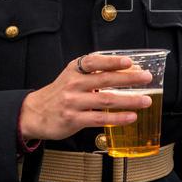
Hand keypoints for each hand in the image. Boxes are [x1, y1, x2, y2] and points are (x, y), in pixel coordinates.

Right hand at [19, 54, 153, 141]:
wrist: (34, 113)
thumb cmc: (59, 94)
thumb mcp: (71, 77)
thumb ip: (94, 73)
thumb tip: (126, 70)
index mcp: (74, 70)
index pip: (94, 62)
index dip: (112, 61)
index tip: (129, 62)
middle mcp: (73, 84)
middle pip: (105, 80)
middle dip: (129, 78)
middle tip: (146, 78)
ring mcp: (73, 102)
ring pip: (106, 100)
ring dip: (129, 100)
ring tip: (146, 100)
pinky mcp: (74, 119)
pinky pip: (100, 118)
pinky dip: (118, 118)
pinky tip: (131, 117)